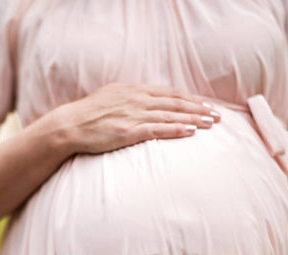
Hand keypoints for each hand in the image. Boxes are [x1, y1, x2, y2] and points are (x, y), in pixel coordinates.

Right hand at [56, 83, 220, 153]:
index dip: (190, 99)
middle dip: (199, 108)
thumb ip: (129, 99)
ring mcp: (134, 115)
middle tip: (217, 115)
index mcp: (134, 90)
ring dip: (194, 119)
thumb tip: (143, 102)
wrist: (70, 125)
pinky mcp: (130, 131)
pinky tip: (191, 131)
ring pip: (171, 115)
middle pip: (176, 103)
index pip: (169, 93)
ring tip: (211, 124)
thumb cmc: (88, 114)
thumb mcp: (110, 97)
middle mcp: (138, 99)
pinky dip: (177, 129)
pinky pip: (159, 129)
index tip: (205, 104)